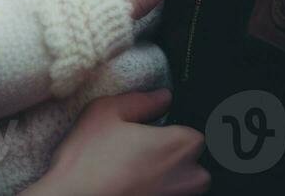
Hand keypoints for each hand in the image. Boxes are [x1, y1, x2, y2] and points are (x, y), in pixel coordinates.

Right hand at [26, 89, 209, 195]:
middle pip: (195, 164)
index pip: (197, 134)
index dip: (173, 132)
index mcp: (178, 146)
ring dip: (167, 179)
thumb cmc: (87, 161)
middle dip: (175, 159)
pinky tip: (131, 186)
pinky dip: (154, 192)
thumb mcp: (106, 112)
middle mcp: (187, 178)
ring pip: (183, 186)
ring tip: (133, 173)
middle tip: (141, 154)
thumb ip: (141, 101)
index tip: (155, 134)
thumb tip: (163, 97)